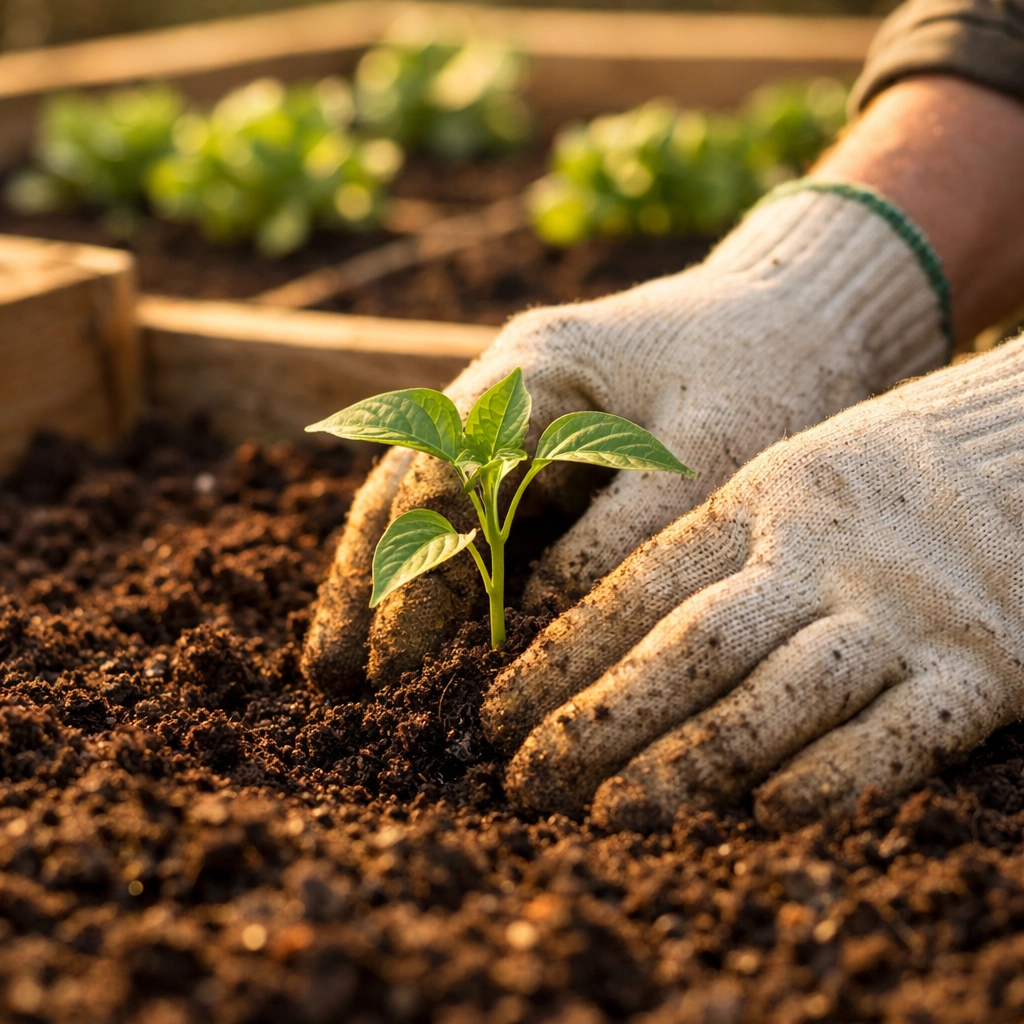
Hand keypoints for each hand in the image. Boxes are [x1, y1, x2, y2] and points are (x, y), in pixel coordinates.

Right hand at [303, 187, 944, 692]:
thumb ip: (616, 540)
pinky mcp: (543, 450)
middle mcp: (505, 389)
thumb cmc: (768, 375)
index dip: (413, 573)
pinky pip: (478, 516)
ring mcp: (516, 419)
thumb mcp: (710, 456)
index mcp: (535, 369)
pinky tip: (431, 631)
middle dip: (368, 583)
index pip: (444, 480)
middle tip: (331, 676)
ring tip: (349, 665)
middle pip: (408, 488)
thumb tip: (524, 627)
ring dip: (391, 583)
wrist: (803, 318)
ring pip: (428, 503)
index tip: (387, 657)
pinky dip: (449, 574)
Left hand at [482, 338, 1023, 831]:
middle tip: (524, 782)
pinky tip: (767, 818)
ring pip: (779, 695)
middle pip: (692, 646)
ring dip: (690, 761)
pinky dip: (835, 778)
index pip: (640, 587)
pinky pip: (901, 734)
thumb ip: (713, 550)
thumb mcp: (789, 479)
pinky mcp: (987, 669)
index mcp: (762, 501)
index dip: (563, 656)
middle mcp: (820, 556)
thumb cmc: (887, 474)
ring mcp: (904, 612)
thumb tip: (609, 643)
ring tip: (612, 814)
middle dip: (599, 720)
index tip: (500, 713)